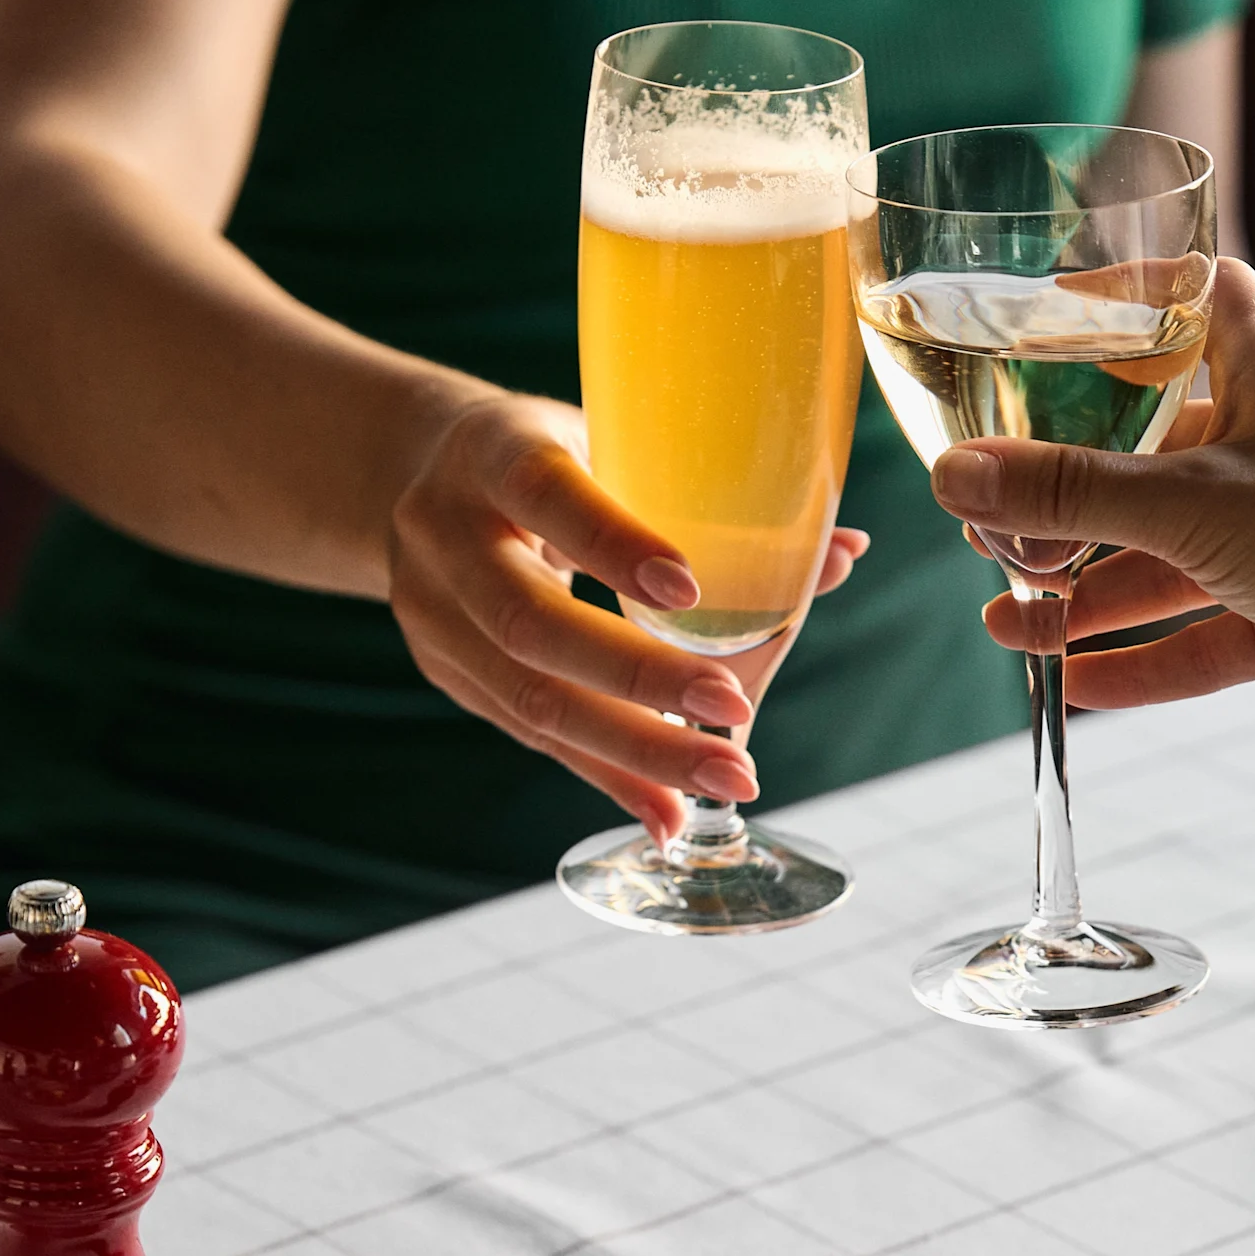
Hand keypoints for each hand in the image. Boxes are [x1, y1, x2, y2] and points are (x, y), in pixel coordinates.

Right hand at [388, 390, 865, 844]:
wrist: (409, 474)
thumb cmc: (543, 454)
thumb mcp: (607, 439)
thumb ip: (709, 498)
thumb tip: (846, 553)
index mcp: (492, 454)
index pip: (547, 497)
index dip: (613, 545)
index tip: (688, 590)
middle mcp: (446, 536)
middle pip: (531, 624)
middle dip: (637, 678)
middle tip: (732, 710)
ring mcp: (433, 615)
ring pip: (529, 699)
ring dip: (634, 751)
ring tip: (725, 778)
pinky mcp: (447, 674)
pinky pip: (532, 738)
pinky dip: (608, 778)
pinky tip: (667, 816)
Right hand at [930, 260, 1254, 743]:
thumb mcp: (1183, 505)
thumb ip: (1065, 496)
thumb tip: (955, 480)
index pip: (1202, 298)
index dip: (1137, 293)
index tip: (1064, 308)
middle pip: (1152, 453)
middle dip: (1071, 492)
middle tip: (995, 518)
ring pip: (1165, 557)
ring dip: (1089, 591)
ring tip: (1009, 618)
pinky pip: (1197, 635)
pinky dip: (1139, 659)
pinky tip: (1073, 683)